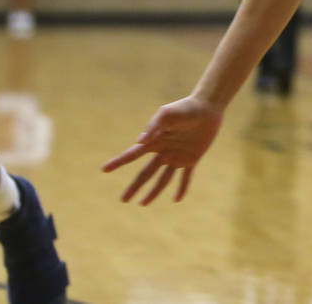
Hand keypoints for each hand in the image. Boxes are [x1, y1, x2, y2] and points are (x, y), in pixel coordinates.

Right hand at [101, 96, 222, 204]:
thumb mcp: (167, 113)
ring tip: (143, 204)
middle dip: (135, 186)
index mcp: (155, 140)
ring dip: (153, 192)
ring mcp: (178, 156)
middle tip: (123, 200)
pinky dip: (182, 188)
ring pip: (163, 179)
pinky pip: (186, 177)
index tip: (104, 169)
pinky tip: (177, 199)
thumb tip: (139, 141)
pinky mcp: (192, 158)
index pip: (133, 154)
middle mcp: (164, 150)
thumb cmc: (185, 108)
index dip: (118, 162)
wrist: (208, 106)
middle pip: (146, 172)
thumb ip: (154, 125)